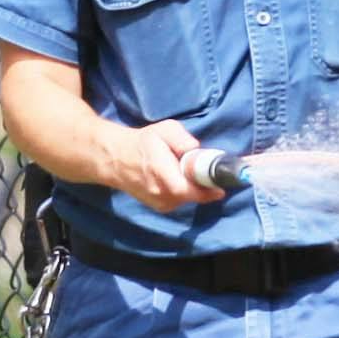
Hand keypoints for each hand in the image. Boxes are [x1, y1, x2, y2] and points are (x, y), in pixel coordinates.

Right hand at [110, 121, 226, 207]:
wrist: (117, 160)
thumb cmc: (143, 142)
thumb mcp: (163, 130)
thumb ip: (181, 138)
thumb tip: (196, 148)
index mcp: (160, 172)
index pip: (186, 189)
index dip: (206, 191)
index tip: (222, 187)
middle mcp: (159, 192)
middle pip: (191, 196)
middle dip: (205, 186)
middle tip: (211, 175)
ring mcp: (159, 203)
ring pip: (187, 199)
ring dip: (195, 189)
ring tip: (192, 174)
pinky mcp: (160, 207)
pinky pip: (181, 201)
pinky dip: (186, 192)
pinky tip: (182, 180)